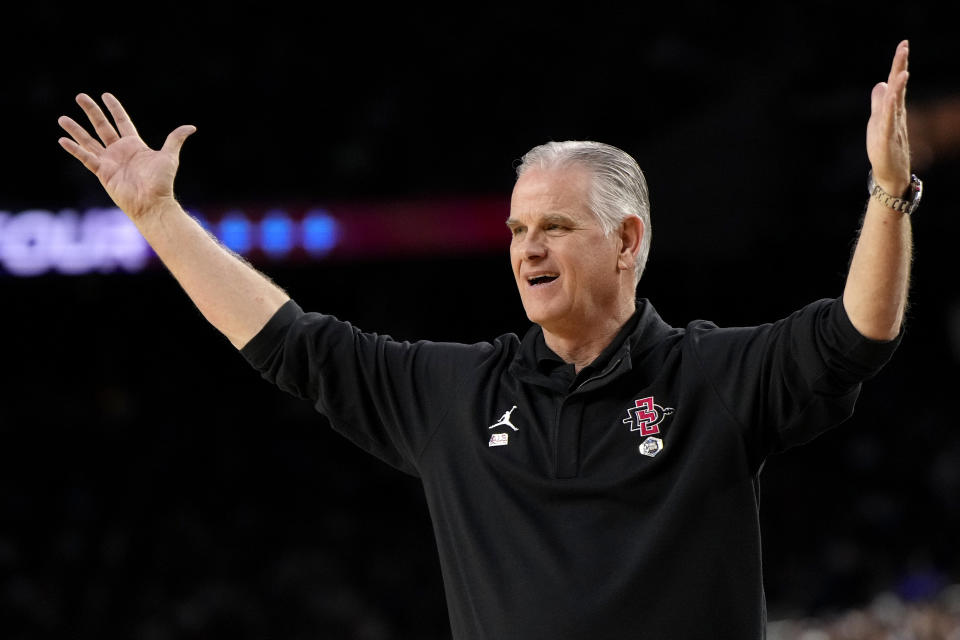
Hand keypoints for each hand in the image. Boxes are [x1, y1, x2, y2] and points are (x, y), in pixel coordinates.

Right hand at [58, 93, 195, 219]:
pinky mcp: (102, 172)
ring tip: (62, 118)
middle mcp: (120, 151)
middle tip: (80, 96)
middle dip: (91, 111)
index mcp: (134, 145)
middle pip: (102, 126)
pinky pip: (85, 158)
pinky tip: (63, 139)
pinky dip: (74, 149)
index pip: (122, 122)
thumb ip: (175, 139)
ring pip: (89, 141)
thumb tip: (191, 127)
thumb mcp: (169, 156)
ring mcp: (109, 161)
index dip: (114, 109)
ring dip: (76, 130)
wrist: (152, 203)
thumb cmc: (162, 182)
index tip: (105, 95)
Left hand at [866, 40, 910, 195]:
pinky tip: (891, 101)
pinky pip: (888, 122)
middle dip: (900, 67)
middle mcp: (895, 114)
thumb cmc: (884, 148)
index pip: (896, 83)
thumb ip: (879, 103)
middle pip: (898, 88)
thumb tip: (880, 84)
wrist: (889, 174)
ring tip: (902, 70)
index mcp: (892, 109)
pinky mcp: (886, 140)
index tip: (903, 45)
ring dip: (899, 87)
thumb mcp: (877, 121)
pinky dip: (890, 110)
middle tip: (904, 46)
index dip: (898, 64)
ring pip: (895, 103)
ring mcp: (892, 126)